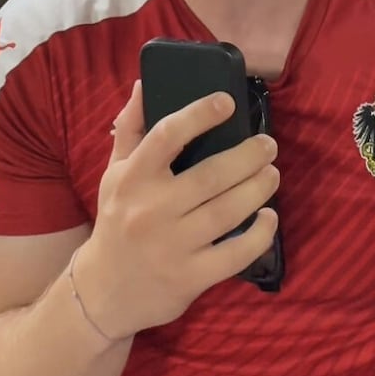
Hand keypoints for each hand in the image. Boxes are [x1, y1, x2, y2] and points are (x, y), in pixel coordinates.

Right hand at [77, 81, 279, 340]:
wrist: (102, 292)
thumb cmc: (116, 221)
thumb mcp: (114, 173)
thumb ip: (131, 129)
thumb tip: (145, 83)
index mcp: (132, 179)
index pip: (166, 136)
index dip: (199, 115)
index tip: (226, 102)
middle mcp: (151, 210)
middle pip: (211, 175)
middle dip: (249, 156)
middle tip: (268, 145)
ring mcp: (173, 246)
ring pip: (229, 210)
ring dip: (259, 188)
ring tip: (271, 174)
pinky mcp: (191, 277)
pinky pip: (237, 253)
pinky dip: (261, 233)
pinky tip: (269, 216)